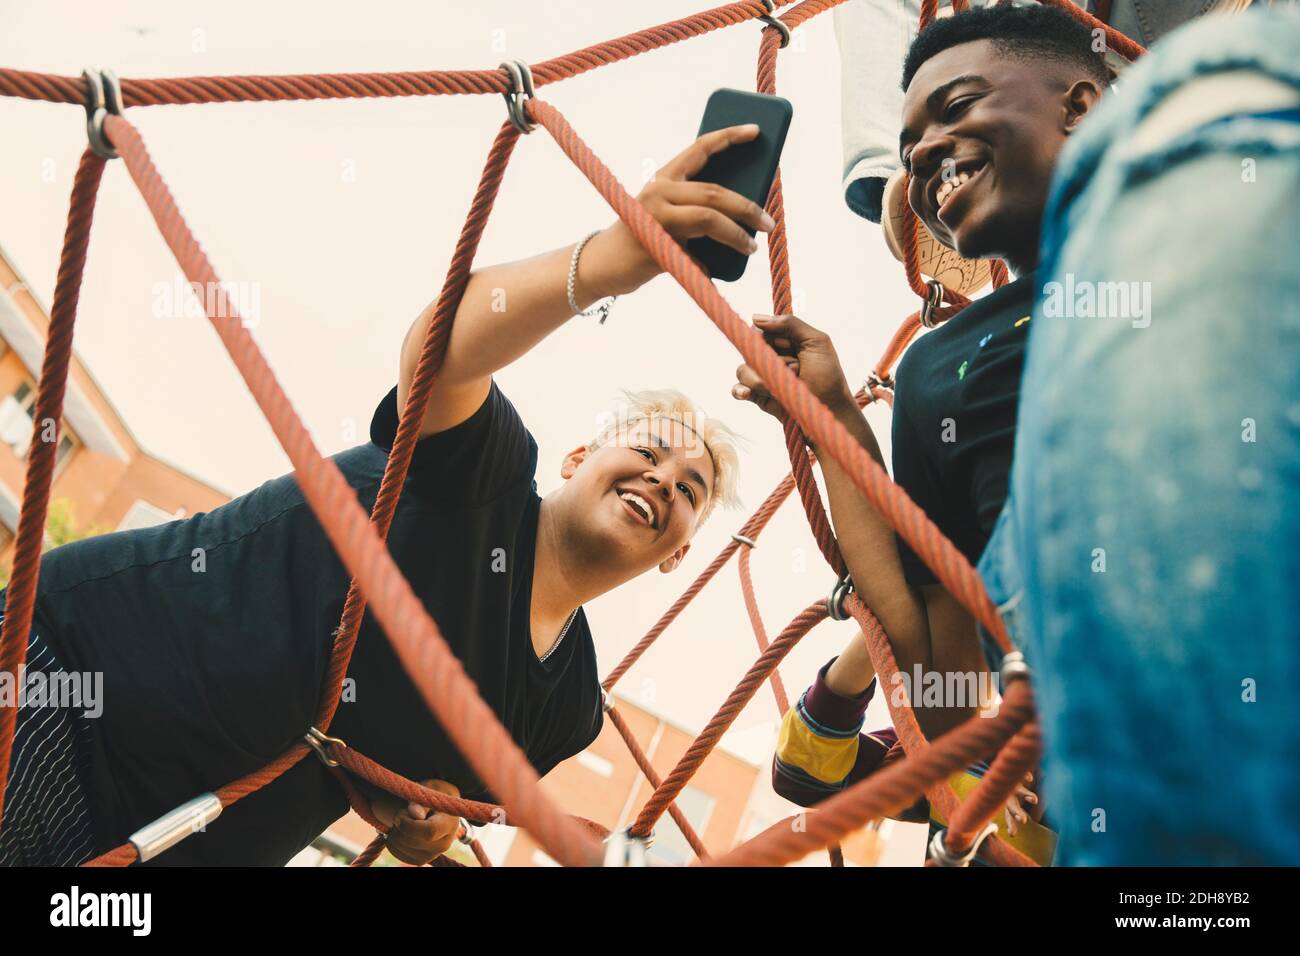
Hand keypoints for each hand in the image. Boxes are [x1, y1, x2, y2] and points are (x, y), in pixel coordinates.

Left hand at [372, 778, 462, 865]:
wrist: (436, 809)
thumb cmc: (431, 797)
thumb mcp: (428, 793)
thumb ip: (420, 802)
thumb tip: (414, 813)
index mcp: (449, 824)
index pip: (429, 831)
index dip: (409, 824)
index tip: (400, 815)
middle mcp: (444, 844)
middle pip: (412, 841)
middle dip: (399, 826)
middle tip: (400, 813)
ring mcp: (432, 855)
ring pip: (402, 848)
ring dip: (395, 833)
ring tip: (403, 822)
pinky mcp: (420, 860)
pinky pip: (398, 853)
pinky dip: (393, 842)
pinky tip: (400, 831)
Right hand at [580, 124, 775, 296]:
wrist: (601, 265)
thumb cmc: (643, 237)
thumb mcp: (667, 213)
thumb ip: (695, 206)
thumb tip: (743, 214)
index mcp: (663, 178)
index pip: (700, 148)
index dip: (729, 137)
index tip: (756, 130)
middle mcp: (658, 192)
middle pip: (713, 192)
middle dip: (747, 207)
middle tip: (768, 222)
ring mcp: (655, 218)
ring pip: (709, 218)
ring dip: (736, 235)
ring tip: (751, 247)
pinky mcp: (655, 246)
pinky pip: (696, 257)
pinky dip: (708, 267)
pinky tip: (712, 272)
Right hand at [732, 313, 855, 421]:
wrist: (830, 411)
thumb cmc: (828, 376)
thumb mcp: (817, 341)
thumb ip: (790, 324)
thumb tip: (755, 318)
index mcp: (783, 342)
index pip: (760, 331)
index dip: (771, 340)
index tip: (789, 346)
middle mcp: (769, 357)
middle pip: (749, 349)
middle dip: (770, 360)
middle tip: (796, 369)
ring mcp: (762, 377)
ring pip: (743, 370)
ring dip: (764, 378)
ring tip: (785, 386)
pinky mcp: (758, 396)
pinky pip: (738, 389)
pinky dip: (739, 390)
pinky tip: (746, 393)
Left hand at [1003, 771, 1038, 837]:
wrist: (1005, 765)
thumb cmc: (1015, 787)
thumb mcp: (1018, 801)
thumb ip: (1024, 812)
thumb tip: (1034, 821)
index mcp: (1010, 803)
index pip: (1010, 816)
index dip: (1011, 824)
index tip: (1012, 834)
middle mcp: (1010, 795)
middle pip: (1012, 805)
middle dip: (1017, 812)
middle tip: (1024, 820)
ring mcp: (1014, 784)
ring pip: (1019, 790)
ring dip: (1026, 795)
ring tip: (1035, 800)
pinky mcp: (1019, 772)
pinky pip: (1022, 774)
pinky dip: (1026, 777)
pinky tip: (1029, 779)